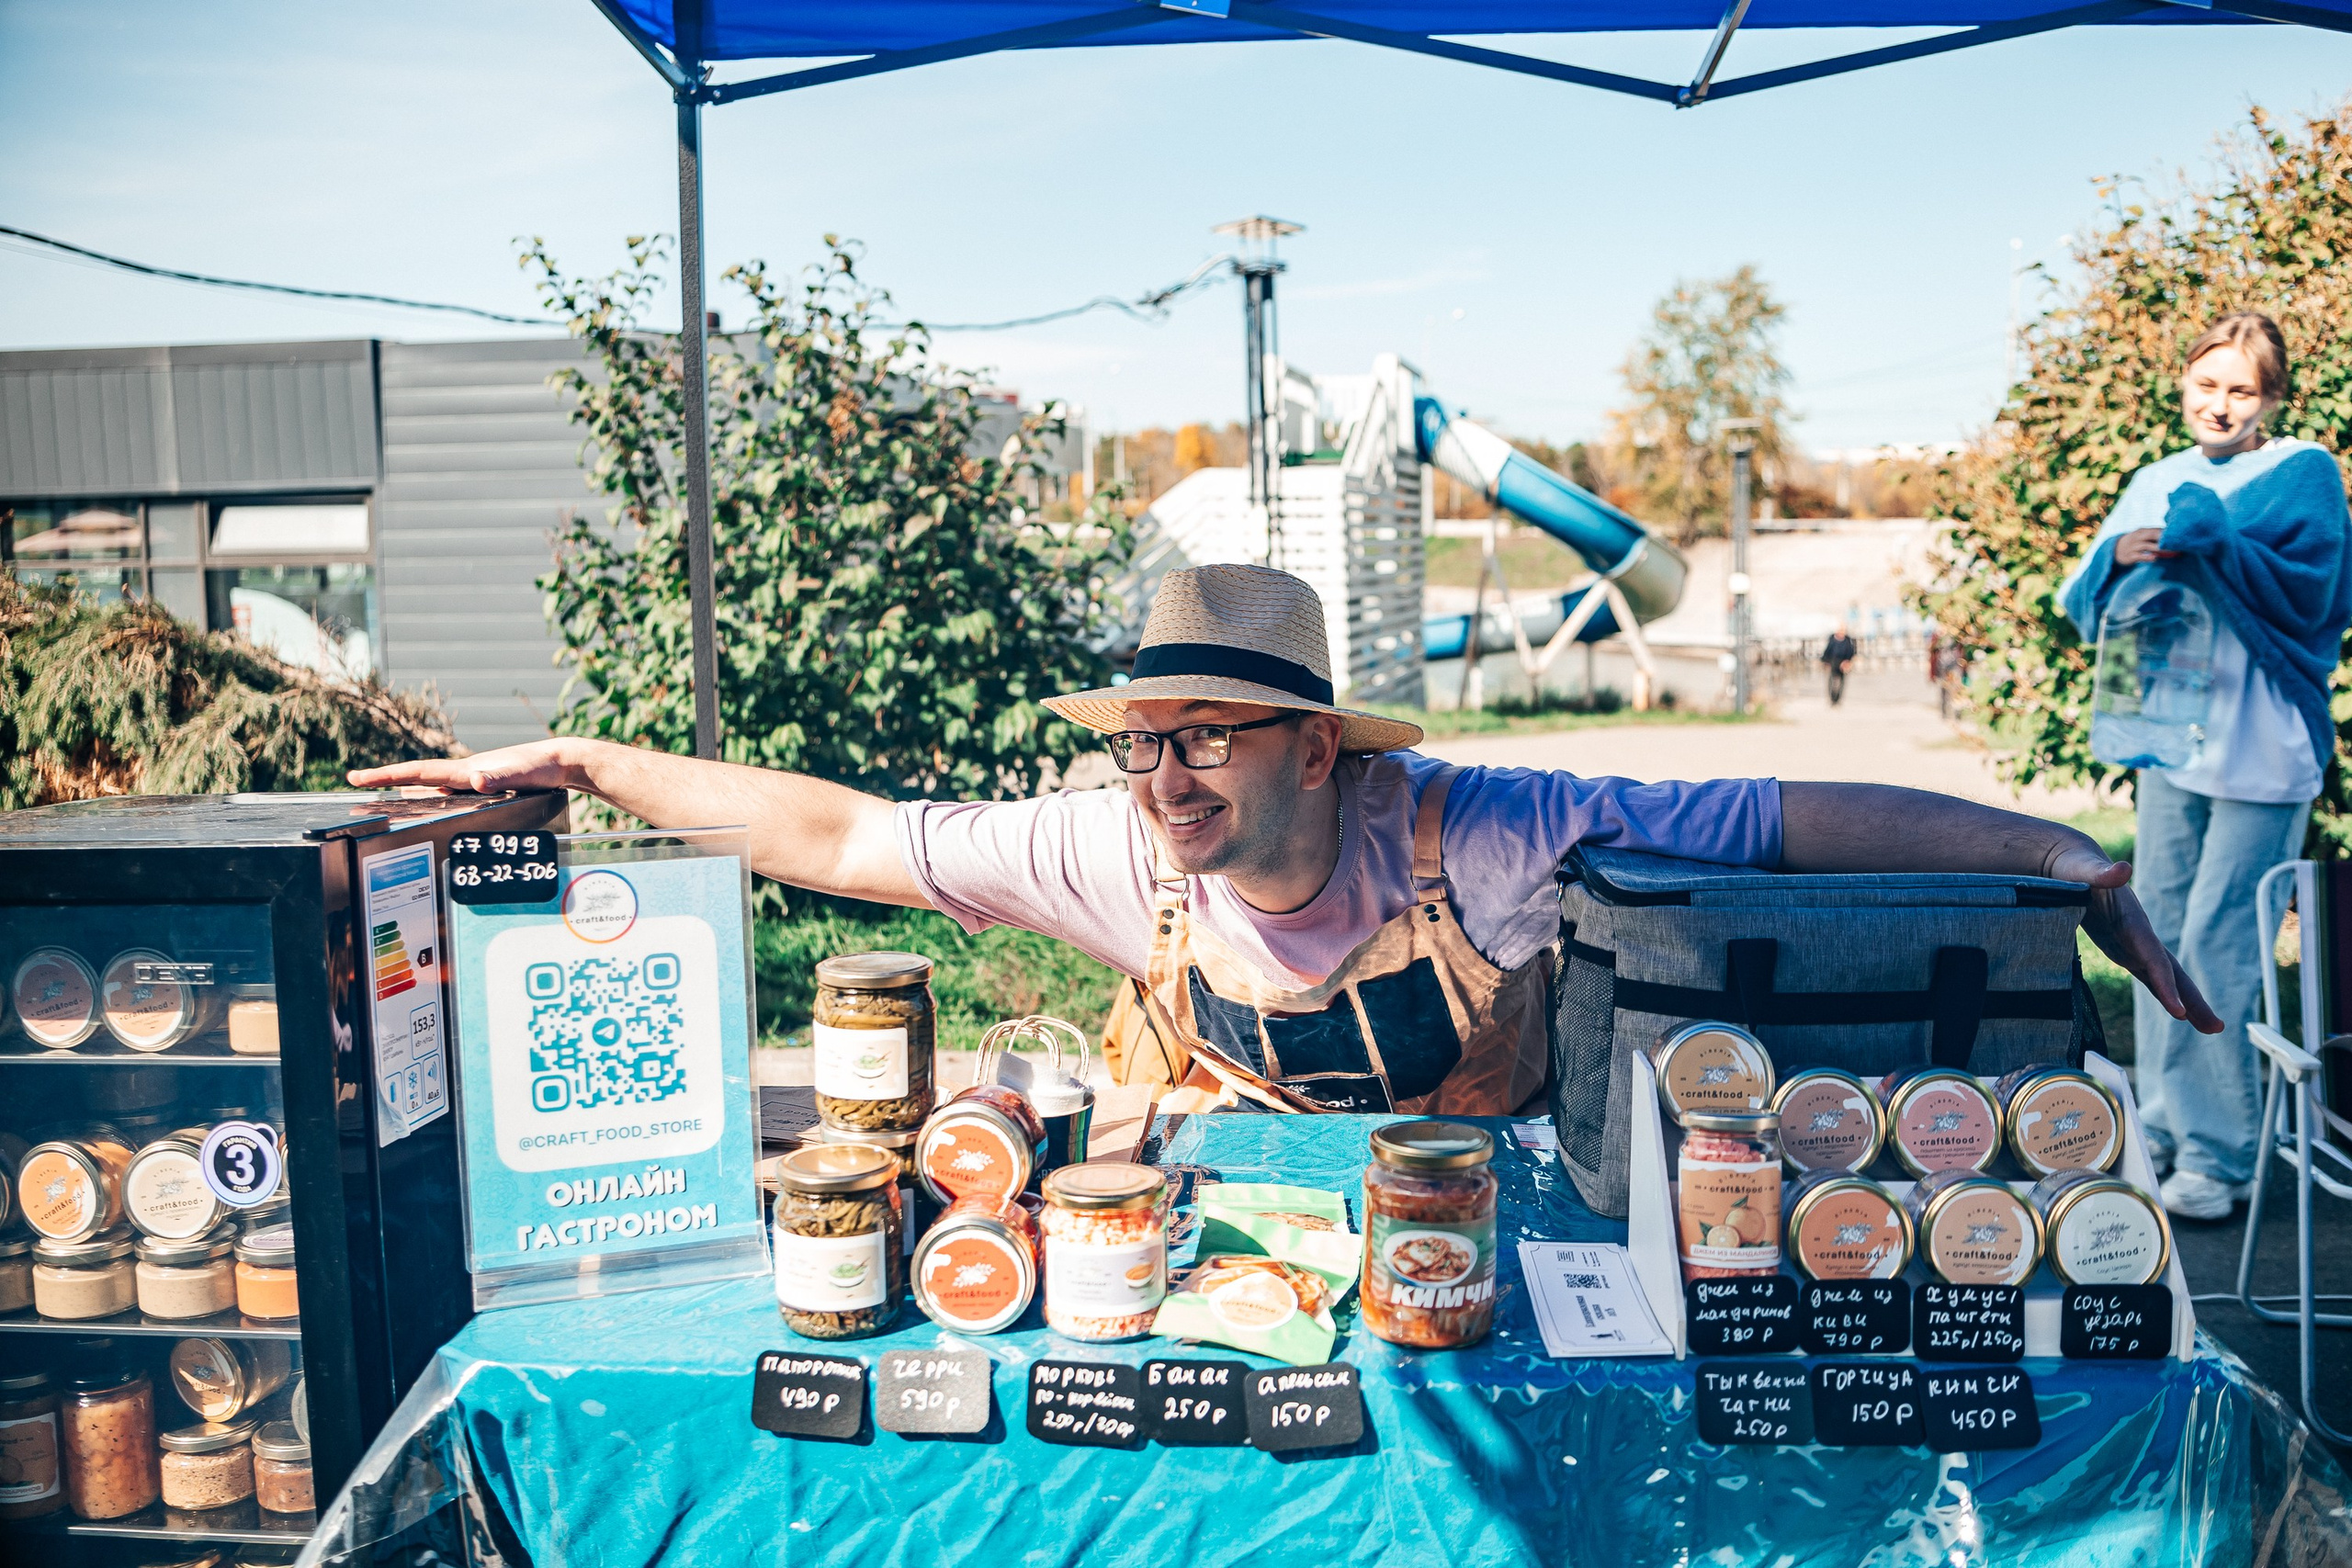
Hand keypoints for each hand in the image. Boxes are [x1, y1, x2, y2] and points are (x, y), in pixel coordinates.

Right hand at [349, 739, 582, 794]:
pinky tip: (431, 806)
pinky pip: (449, 794)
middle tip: (356, 784)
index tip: (356, 778)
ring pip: (431, 787)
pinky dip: (432, 798)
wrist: (562, 761)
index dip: (386, 776)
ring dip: (405, 790)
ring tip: (382, 798)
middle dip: (385, 782)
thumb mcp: (521, 773)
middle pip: (417, 779)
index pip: (417, 774)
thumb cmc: (542, 768)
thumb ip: (500, 775)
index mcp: (465, 771)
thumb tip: (478, 779)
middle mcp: (465, 774)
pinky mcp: (486, 788)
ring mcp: (474, 780)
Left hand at [2047, 840, 2222, 1033]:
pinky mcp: (2122, 946)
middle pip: (2171, 971)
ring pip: (2164, 976)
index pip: (2152, 958)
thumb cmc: (2074, 866)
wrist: (2072, 861)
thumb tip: (2122, 869)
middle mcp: (2138, 934)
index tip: (2178, 1012)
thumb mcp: (2081, 869)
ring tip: (2208, 1027)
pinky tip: (2177, 1010)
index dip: (2165, 983)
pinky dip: (2163, 992)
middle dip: (2193, 1000)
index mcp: (2131, 921)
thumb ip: (2100, 873)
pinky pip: (2147, 973)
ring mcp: (2133, 941)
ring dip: (2185, 1001)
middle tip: (2217, 1028)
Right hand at [2111, 529, 2175, 566]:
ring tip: (2169, 551)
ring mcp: (2133, 547)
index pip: (2155, 530)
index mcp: (2141, 531)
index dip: (2166, 533)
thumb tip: (2171, 536)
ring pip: (2146, 546)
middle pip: (2152, 535)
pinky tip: (2154, 558)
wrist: (2115, 550)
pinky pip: (2139, 556)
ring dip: (2158, 548)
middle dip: (2163, 538)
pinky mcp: (2130, 556)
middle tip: (2176, 542)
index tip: (2178, 536)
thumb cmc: (2134, 543)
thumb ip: (2154, 535)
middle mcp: (2137, 537)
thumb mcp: (2141, 536)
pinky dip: (2147, 557)